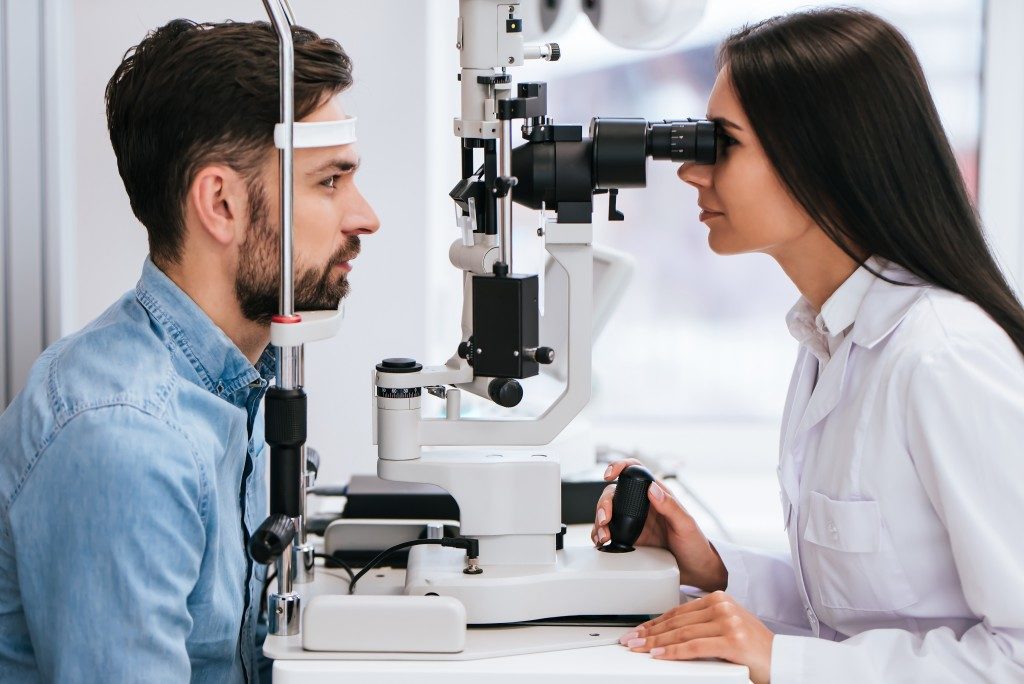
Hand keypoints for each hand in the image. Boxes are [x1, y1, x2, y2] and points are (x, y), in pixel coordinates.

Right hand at [591, 459, 726, 591]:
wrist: (694, 570)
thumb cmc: (694, 545)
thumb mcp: (686, 525)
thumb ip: (670, 506)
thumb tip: (652, 489)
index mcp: (657, 495)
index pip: (636, 472)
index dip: (620, 467)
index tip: (610, 474)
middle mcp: (642, 505)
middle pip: (614, 493)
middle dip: (604, 504)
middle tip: (605, 519)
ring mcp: (633, 522)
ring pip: (607, 512)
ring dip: (599, 521)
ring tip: (604, 536)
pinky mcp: (628, 538)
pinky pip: (608, 531)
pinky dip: (600, 535)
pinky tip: (602, 542)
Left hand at [620, 591, 773, 683]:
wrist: (782, 660)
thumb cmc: (754, 648)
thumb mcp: (726, 626)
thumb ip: (702, 623)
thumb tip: (668, 631)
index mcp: (718, 599)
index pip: (678, 611)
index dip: (654, 622)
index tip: (638, 630)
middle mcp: (722, 606)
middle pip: (676, 621)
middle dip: (649, 632)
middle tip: (630, 641)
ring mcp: (728, 622)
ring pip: (682, 633)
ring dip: (655, 642)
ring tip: (638, 648)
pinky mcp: (733, 640)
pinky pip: (695, 647)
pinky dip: (673, 652)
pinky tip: (658, 654)